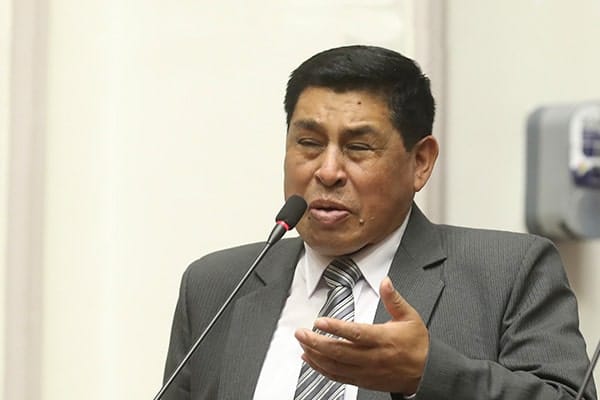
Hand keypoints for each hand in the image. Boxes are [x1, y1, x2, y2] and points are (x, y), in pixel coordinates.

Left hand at [294, 277, 428, 394]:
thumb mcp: (410, 317)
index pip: (355, 334)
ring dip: (316, 356)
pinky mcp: (363, 380)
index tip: (319, 321)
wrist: (426, 372)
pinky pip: (339, 377)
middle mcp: (373, 357)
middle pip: (339, 352)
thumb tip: (385, 282)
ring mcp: (366, 371)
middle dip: (316, 342)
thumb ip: (394, 299)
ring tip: (302, 344)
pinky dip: (322, 369)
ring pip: (336, 366)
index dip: (336, 328)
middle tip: (301, 333)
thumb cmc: (418, 345)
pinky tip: (311, 360)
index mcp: (383, 339)